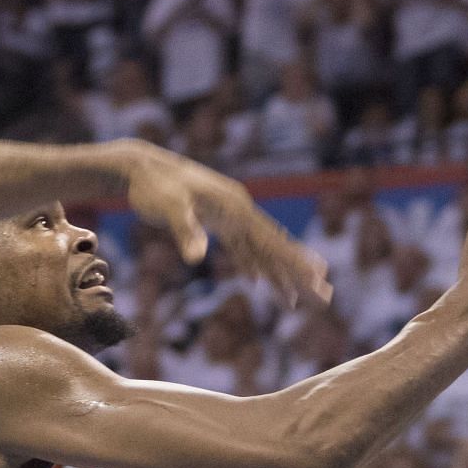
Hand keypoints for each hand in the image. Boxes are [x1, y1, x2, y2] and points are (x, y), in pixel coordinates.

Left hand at [117, 141, 330, 306]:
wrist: (141, 166)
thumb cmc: (154, 186)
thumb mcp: (168, 208)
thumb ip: (185, 230)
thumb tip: (196, 257)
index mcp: (236, 208)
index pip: (272, 240)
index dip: (295, 261)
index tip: (319, 279)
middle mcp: (239, 211)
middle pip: (276, 247)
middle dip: (300, 274)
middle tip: (326, 297)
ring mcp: (229, 217)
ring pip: (261, 250)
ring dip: (280, 275)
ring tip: (299, 301)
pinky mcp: (216, 222)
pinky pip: (242, 248)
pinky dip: (253, 265)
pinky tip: (260, 281)